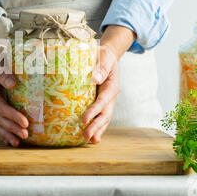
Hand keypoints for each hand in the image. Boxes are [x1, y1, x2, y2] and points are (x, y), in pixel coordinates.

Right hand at [0, 29, 28, 146]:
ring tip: (19, 142)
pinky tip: (11, 142)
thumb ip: (3, 72)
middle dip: (12, 128)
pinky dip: (4, 134)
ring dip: (8, 134)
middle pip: (0, 119)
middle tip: (26, 134)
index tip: (25, 122)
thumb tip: (12, 84)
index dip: (12, 116)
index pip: (1, 107)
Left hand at [82, 25, 135, 142]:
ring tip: (90, 140)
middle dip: (96, 126)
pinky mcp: (101, 102)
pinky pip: (100, 116)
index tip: (84, 119)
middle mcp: (111, 96)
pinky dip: (97, 127)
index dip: (94, 111)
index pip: (103, 101)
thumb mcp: (104, 57)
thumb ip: (101, 67)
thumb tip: (94, 78)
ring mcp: (107, 101)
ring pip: (104, 118)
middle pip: (105, 114)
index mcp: (112, 86)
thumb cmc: (103, 55)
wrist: (107, 55)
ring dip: (98, 130)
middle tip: (86, 136)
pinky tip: (91, 137)